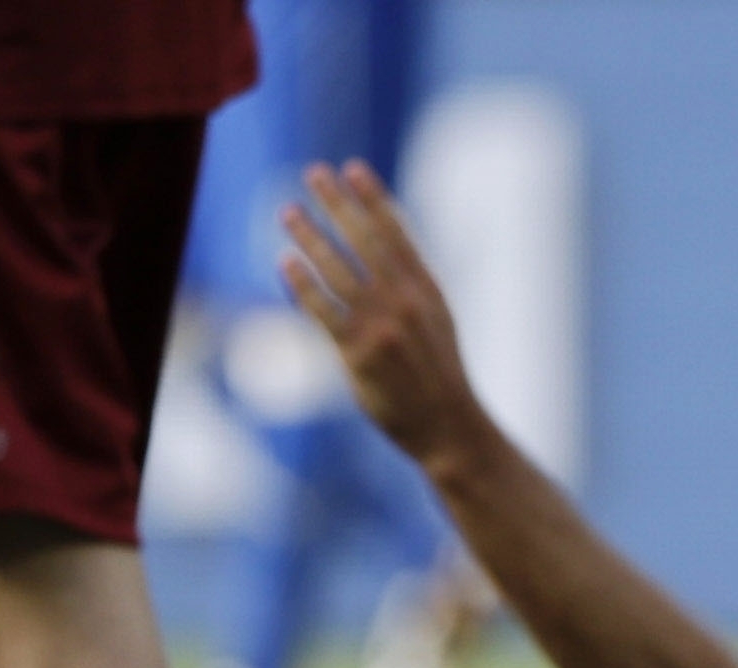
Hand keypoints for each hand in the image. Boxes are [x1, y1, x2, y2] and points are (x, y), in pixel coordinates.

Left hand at [280, 161, 491, 474]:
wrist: (450, 428)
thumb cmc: (439, 379)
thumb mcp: (437, 326)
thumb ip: (407, 293)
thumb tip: (368, 265)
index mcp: (427, 292)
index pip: (397, 234)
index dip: (373, 199)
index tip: (353, 169)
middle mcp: (406, 303)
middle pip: (366, 242)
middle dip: (338, 204)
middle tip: (314, 174)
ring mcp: (382, 327)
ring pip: (339, 270)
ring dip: (311, 236)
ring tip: (288, 212)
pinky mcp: (360, 354)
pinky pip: (325, 311)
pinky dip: (304, 285)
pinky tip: (286, 262)